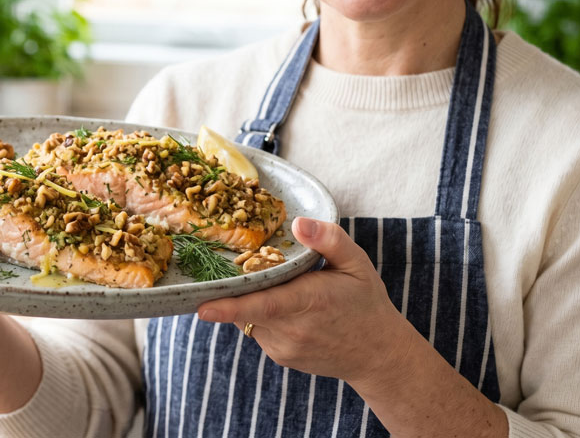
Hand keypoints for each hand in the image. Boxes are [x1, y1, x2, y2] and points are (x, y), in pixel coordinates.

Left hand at [196, 217, 416, 387]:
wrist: (378, 354)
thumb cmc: (366, 303)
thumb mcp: (357, 264)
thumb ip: (329, 239)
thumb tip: (298, 223)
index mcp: (309, 301)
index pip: (263, 304)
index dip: (229, 306)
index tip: (202, 308)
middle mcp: (292, 329)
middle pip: (246, 306)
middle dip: (233, 288)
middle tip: (228, 269)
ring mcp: (284, 347)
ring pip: (248, 318)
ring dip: (251, 300)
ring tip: (279, 288)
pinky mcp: (281, 357)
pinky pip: (258, 330)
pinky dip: (261, 315)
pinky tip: (285, 308)